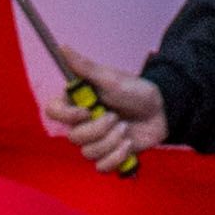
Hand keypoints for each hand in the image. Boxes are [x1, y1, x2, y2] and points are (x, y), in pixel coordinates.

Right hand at [56, 67, 170, 175]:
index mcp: (78, 102)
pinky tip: (129, 144)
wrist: (161, 111)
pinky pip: (101, 167)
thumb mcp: (111, 78)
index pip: (53, 111)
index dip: (66, 115)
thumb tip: (62, 46)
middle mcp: (82, 123)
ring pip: (88, 153)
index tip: (86, 111)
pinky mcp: (108, 156)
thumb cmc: (135, 90)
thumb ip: (84, 67)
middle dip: (99, 129)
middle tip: (117, 117)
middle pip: (73, 137)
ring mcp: (95, 141)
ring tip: (126, 129)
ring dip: (112, 142)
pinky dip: (117, 157)